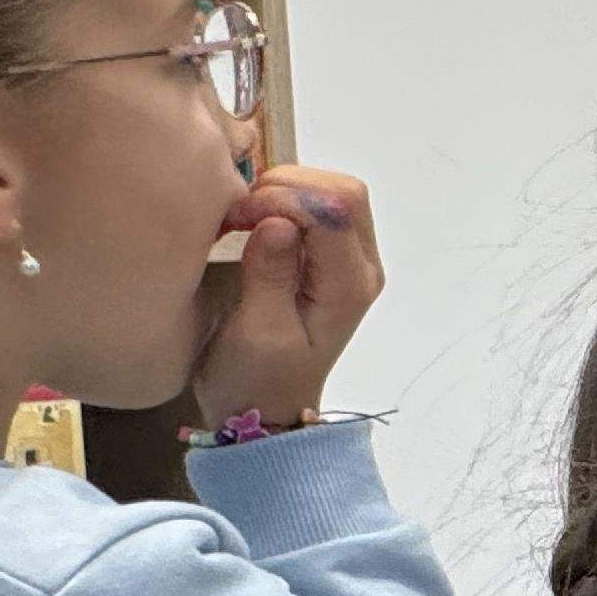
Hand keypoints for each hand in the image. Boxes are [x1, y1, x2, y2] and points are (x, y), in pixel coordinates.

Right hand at [193, 168, 381, 431]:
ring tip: (240, 218)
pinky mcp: (330, 257)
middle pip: (345, 193)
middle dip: (286, 188)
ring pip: (334, 192)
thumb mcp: (256, 334)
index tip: (234, 221)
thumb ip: (270, 277)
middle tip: (236, 215)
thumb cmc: (257, 379)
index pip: (335, 213)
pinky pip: (319, 206)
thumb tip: (277, 223)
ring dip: (285, 190)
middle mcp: (362, 268)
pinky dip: (284, 199)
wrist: (265, 407)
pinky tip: (252, 220)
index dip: (283, 200)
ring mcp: (350, 261)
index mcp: (348, 288)